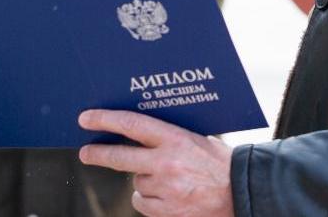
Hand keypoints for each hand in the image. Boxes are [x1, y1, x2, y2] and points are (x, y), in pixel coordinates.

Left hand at [78, 109, 233, 216]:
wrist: (242, 192)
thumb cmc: (220, 162)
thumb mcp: (195, 138)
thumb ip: (168, 136)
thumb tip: (135, 130)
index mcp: (175, 139)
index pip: (131, 125)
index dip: (105, 120)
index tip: (86, 118)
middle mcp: (166, 163)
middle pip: (119, 157)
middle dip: (98, 154)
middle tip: (85, 152)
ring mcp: (165, 189)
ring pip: (135, 182)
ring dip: (144, 180)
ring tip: (169, 179)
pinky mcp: (167, 211)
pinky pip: (142, 202)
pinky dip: (149, 199)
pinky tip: (167, 195)